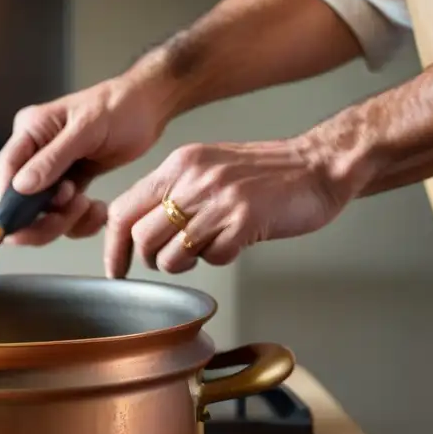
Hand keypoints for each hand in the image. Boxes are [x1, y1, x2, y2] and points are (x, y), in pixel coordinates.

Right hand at [0, 71, 170, 245]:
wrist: (148, 108)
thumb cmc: (119, 108)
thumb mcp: (85, 130)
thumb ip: (52, 159)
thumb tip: (19, 186)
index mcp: (29, 132)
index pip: (6, 172)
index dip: (8, 204)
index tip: (18, 229)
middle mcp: (34, 153)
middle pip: (20, 199)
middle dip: (41, 217)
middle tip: (73, 213)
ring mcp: (51, 171)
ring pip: (42, 212)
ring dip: (65, 221)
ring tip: (92, 206)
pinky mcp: (70, 183)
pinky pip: (64, 212)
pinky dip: (79, 221)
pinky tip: (98, 210)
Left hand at [104, 136, 350, 276]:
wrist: (319, 164)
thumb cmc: (262, 174)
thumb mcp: (206, 168)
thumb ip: (171, 192)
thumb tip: (135, 230)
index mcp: (178, 165)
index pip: (122, 210)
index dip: (113, 247)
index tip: (116, 268)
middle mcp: (193, 179)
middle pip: (142, 238)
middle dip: (153, 259)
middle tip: (174, 257)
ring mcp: (219, 200)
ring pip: (171, 254)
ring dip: (185, 262)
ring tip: (207, 247)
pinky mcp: (245, 220)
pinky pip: (212, 258)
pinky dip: (220, 259)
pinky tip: (234, 242)